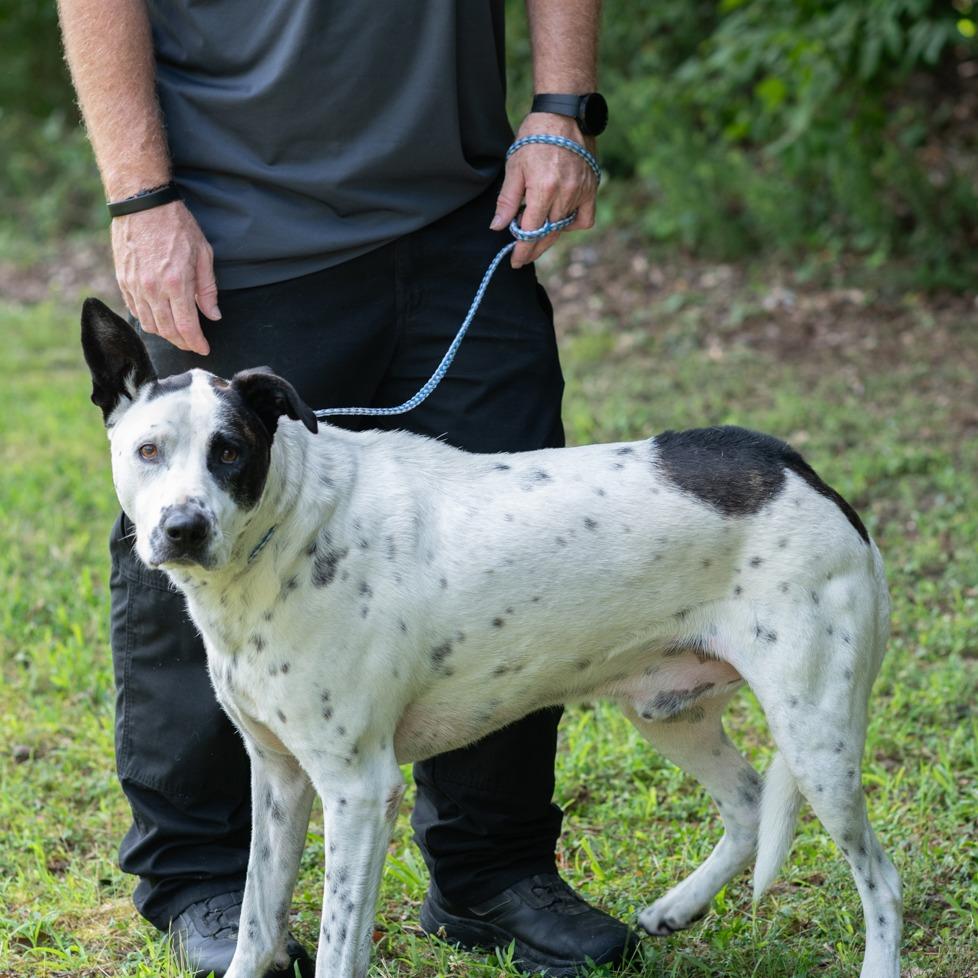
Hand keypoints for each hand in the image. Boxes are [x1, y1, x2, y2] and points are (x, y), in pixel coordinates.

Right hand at [111, 200, 220, 354]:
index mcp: (176, 283)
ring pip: (149, 324)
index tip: (204, 349)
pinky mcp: (123, 280)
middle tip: (193, 344)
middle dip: (182, 342)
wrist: (141, 202)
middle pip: (167, 330)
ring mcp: (135, 286)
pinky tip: (158, 318)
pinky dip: (148, 319)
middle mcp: (153, 289)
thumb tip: (213, 315)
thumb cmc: (176, 224)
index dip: (196, 343)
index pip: (187, 326)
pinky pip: (135, 310)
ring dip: (165, 334)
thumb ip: (207, 289)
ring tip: (177, 333)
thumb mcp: (203, 254)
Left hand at [492, 113, 597, 268]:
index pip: (532, 230)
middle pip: (549, 233)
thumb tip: (497, 226)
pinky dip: (573, 224)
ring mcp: (581, 191)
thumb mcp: (514, 167)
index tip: (515, 260)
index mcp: (543, 189)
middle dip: (534, 248)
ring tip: (537, 235)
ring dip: (550, 235)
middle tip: (523, 258)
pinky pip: (585, 218)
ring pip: (564, 227)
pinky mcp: (592, 187)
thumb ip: (507, 200)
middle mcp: (565, 193)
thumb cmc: (535, 136)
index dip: (522, 248)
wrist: (564, 113)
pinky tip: (560, 222)